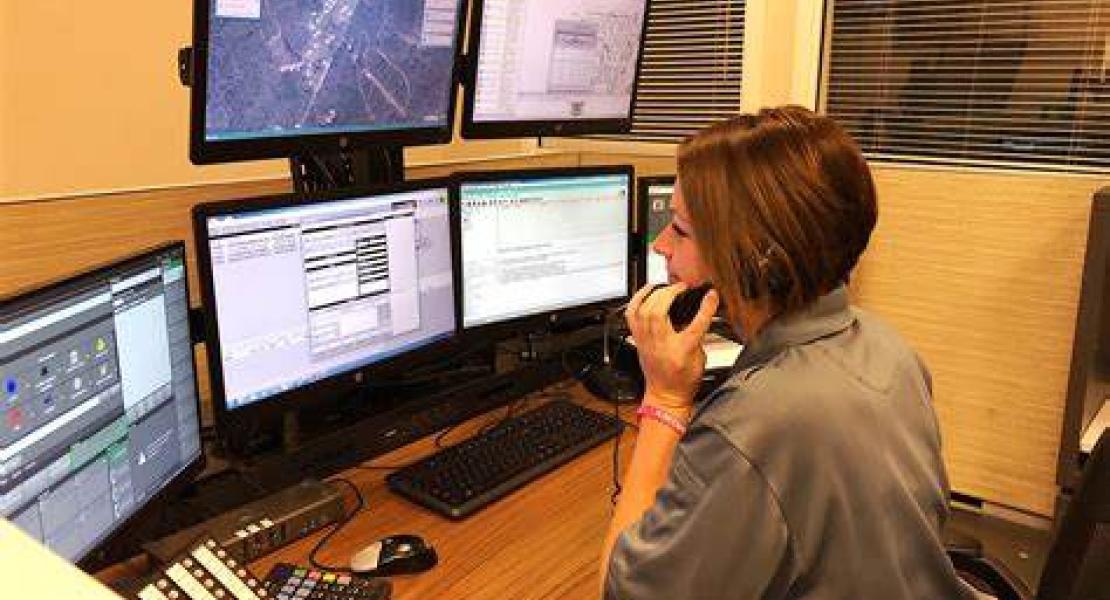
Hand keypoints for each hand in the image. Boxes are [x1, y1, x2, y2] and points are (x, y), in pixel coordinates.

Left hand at [625, 282, 718, 411]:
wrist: (666, 396)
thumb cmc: (683, 381)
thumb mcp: (701, 357)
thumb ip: (699, 334)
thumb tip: (700, 312)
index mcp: (682, 351)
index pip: (696, 324)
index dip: (706, 307)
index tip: (711, 295)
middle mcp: (661, 344)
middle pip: (660, 313)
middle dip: (671, 294)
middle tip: (682, 288)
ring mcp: (646, 341)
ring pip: (643, 311)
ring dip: (654, 293)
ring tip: (665, 287)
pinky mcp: (638, 339)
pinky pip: (631, 315)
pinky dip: (637, 299)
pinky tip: (646, 291)